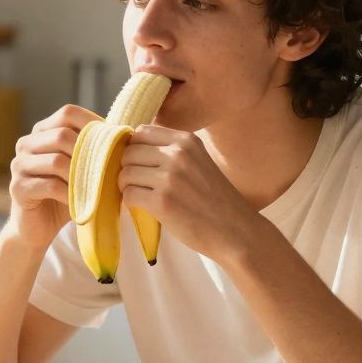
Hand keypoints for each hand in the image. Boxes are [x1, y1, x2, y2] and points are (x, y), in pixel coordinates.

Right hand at [5, 104, 101, 251]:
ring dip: (81, 176)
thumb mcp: (81, 168)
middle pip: (61, 135)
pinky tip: (81, 203)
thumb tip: (128, 133)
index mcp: (42, 132)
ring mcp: (19, 165)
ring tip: (96, 188)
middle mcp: (26, 143)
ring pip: (56, 161)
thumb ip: (95, 149)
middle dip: (89, 152)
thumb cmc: (65, 194)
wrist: (39, 228)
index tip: (114, 140)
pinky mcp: (18, 188)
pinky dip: (70, 195)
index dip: (92, 122)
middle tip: (109, 169)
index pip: (68, 113)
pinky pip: (49, 186)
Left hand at [117, 125, 259, 261]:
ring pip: (125, 173)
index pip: (142, 131)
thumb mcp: (199, 162)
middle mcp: (178, 154)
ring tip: (140, 196)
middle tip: (137, 183)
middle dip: (128, 168)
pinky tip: (144, 207)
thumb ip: (173, 152)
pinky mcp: (161, 202)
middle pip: (129, 152)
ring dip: (127, 186)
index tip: (140, 163)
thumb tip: (132, 148)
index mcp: (187, 140)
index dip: (135, 148)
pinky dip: (130, 202)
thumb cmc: (216, 200)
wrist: (235, 231)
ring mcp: (169, 178)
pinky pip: (129, 195)